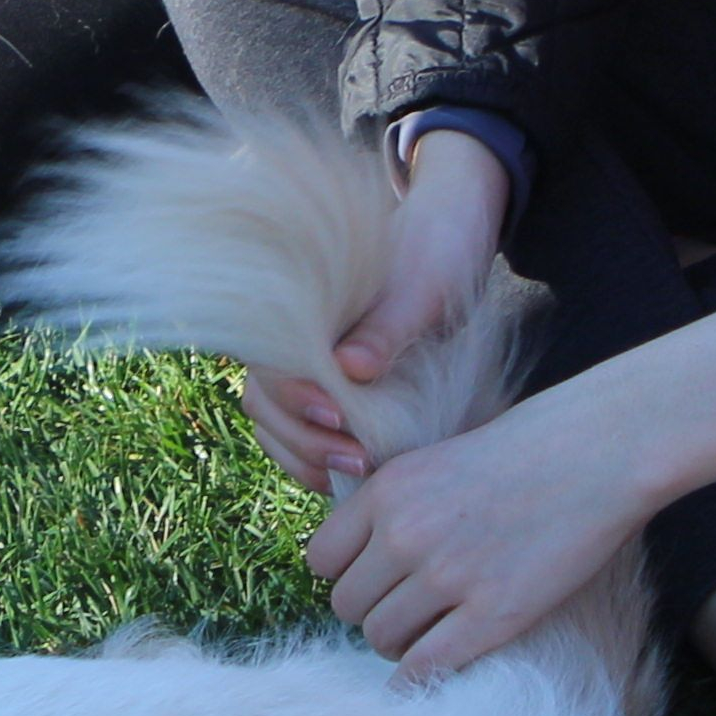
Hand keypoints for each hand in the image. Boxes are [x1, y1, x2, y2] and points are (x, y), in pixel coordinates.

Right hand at [242, 128, 514, 489]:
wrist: (452, 240)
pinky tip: (348, 474)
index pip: (269, 360)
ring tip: (357, 471)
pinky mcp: (325, 387)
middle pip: (264, 400)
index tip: (339, 417)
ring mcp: (303, 364)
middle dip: (303, 439)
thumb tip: (348, 367)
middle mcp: (289, 336)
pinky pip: (296, 431)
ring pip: (273, 423)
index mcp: (298, 303)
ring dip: (306, 456)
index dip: (295, 396)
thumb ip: (385, 327)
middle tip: (359, 458)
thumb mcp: (419, 288)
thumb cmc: (434, 256)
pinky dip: (313, 458)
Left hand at [296, 375, 654, 680]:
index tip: (373, 579)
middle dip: (372, 611)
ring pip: (379, 638)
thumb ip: (391, 504)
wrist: (595, 454)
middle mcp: (405, 534)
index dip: (345, 575)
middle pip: (346, 605)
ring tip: (428, 632)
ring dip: (398, 644)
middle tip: (406, 609)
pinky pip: (425, 667)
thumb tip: (358, 555)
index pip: (321, 559)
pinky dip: (419, 677)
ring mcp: (448, 576)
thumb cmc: (522, 453)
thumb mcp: (433, 460)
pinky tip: (433, 670)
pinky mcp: (492, 615)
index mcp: (386, 492)